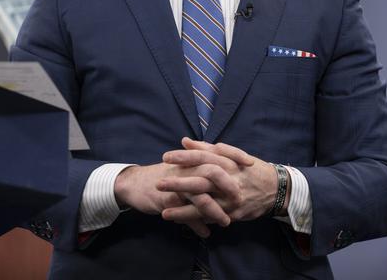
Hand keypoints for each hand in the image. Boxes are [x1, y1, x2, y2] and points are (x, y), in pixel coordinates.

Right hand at [114, 161, 238, 236]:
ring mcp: (176, 185)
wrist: (134, 184)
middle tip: (241, 199)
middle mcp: (185, 169)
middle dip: (228, 186)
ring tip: (227, 222)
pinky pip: (185, 214)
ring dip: (215, 211)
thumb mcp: (183, 167)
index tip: (251, 164)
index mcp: (191, 159)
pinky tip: (206, 233)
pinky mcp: (166, 201)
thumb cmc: (163, 175)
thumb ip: (202, 167)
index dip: (235, 156)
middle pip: (211, 172)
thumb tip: (224, 171)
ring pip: (200, 196)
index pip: (217, 152)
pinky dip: (197, 225)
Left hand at [158, 138, 280, 223]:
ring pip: (206, 204)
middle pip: (202, 181)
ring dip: (184, 209)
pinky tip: (180, 222)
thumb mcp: (232, 155)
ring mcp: (231, 199)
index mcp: (228, 162)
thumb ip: (207, 148)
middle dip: (180, 183)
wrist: (276, 189)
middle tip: (159, 183)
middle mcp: (229, 180)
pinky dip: (196, 220)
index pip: (203, 157)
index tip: (166, 157)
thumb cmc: (249, 169)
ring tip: (164, 211)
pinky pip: (212, 218)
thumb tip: (184, 141)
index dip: (184, 157)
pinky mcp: (233, 213)